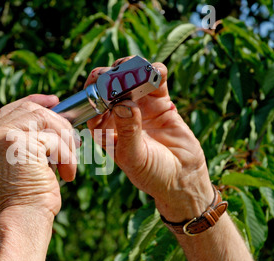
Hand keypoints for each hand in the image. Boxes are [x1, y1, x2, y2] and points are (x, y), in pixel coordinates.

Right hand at [0, 94, 76, 228]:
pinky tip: (67, 174)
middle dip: (58, 124)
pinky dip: (66, 155)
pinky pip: (52, 138)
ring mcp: (0, 137)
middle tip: (73, 144)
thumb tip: (60, 124)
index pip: (12, 109)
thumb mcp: (27, 164)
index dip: (36, 102)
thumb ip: (33, 142)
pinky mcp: (17, 143)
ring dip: (64, 141)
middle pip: (31, 110)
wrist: (22, 221)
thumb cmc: (28, 200)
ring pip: (44, 119)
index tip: (55, 101)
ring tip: (68, 164)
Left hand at [85, 57, 213, 221]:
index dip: (94, 91)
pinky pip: (155, 82)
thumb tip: (122, 104)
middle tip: (119, 72)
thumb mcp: (135, 157)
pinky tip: (157, 71)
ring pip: (131, 79)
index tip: (100, 82)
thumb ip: (129, 132)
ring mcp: (139, 107)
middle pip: (109, 87)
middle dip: (111, 75)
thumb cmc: (152, 175)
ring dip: (132, 68)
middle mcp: (118, 115)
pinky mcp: (160, 103)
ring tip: (137, 67)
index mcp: (104, 130)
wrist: (182, 179)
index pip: (92, 105)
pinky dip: (155, 73)